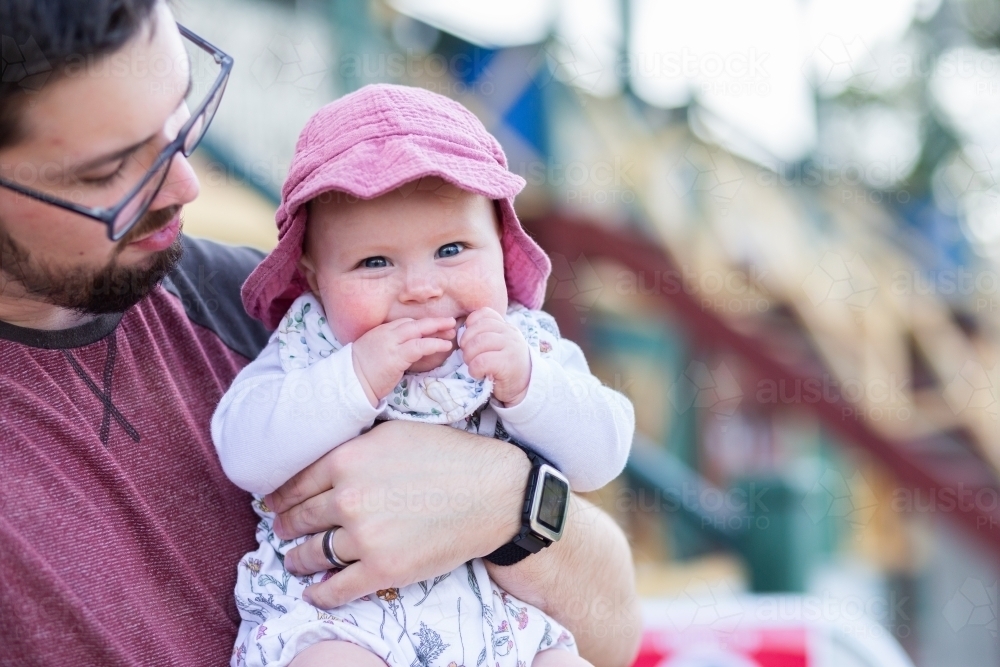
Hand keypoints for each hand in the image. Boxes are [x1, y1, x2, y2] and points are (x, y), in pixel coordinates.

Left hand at [264, 420, 529, 608]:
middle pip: (299, 519)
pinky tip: (314, 592)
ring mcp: (364, 537)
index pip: (294, 484)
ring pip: (312, 554)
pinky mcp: (384, 570)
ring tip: (296, 560)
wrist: (494, 492)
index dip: (280, 498)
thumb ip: (355, 446)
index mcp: (347, 459)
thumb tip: (326, 459)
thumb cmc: (450, 455)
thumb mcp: (394, 432)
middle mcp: (349, 498)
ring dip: (298, 560)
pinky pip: (337, 589)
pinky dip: (321, 593)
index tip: (275, 505)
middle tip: (284, 531)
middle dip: (287, 527)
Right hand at [351, 317, 455, 406]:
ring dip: (438, 330)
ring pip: (419, 331)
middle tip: (450, 322)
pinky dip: (434, 344)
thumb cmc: (362, 372)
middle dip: (434, 322)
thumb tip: (407, 349)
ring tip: (452, 331)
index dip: (422, 324)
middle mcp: (386, 333)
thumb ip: (390, 346)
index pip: (405, 323)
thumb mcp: (375, 352)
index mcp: (381, 331)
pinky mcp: (396, 356)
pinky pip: (420, 346)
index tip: (435, 326)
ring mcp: (391, 343)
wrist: (351, 382)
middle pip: (414, 323)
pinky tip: (445, 345)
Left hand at [459, 307, 530, 405]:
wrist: (526, 388)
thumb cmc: (506, 367)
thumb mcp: (498, 346)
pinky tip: (479, 374)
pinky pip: (481, 362)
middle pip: (477, 329)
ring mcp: (511, 347)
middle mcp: (510, 333)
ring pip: (477, 343)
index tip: (470, 340)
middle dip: (466, 344)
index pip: (484, 314)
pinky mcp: (507, 364)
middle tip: (469, 357)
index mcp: (505, 327)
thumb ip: (485, 335)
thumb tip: (461, 332)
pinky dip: (474, 369)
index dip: (470, 326)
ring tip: (473, 365)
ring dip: (469, 357)